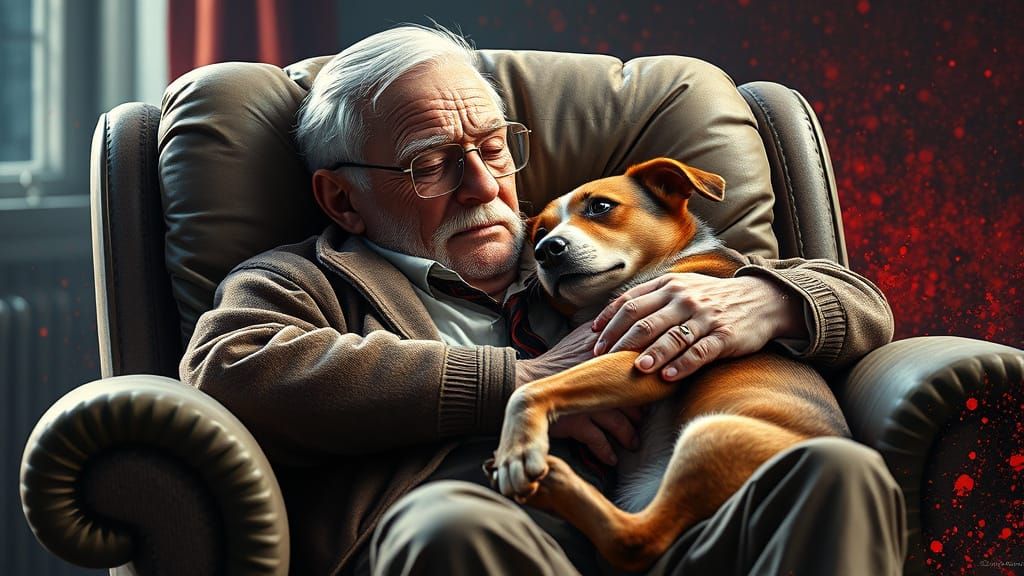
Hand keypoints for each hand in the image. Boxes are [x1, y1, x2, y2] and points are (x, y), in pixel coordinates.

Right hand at [515, 322, 644, 464]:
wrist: (524, 384)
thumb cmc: (556, 361)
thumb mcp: (582, 337)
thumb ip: (607, 330)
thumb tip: (631, 324)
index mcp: (604, 359)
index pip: (639, 371)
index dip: (651, 383)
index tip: (658, 391)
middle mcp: (600, 382)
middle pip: (634, 400)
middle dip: (642, 412)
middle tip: (647, 419)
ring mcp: (588, 404)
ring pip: (620, 424)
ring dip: (629, 435)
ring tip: (633, 443)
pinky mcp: (576, 422)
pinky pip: (598, 441)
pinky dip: (606, 452)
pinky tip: (612, 458)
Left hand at [592, 273, 805, 380]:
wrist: (760, 300)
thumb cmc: (711, 298)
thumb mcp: (681, 287)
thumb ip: (651, 297)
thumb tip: (613, 314)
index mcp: (668, 286)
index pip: (629, 303)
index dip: (609, 322)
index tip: (593, 339)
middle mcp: (683, 298)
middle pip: (644, 321)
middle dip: (620, 342)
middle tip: (603, 360)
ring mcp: (704, 317)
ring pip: (671, 336)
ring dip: (651, 354)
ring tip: (636, 369)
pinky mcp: (724, 335)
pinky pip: (699, 352)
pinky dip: (681, 365)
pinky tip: (666, 377)